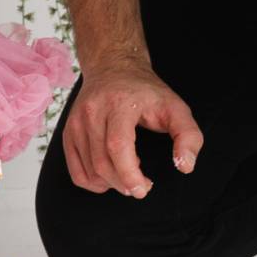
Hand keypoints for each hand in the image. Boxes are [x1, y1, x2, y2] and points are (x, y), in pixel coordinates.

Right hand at [63, 59, 202, 197]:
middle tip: (142, 185)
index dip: (129, 173)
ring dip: (111, 183)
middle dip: (124, 183)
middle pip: (102, 162)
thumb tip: (185, 166)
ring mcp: (76, 122)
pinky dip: (93, 182)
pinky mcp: (68, 132)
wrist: (112, 67)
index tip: (143, 189)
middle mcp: (92, 111)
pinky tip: (109, 175)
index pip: (117, 145)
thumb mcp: (175, 108)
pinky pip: (76, 171)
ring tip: (128, 173)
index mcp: (119, 103)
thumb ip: (189, 136)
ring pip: (90, 170)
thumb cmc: (146, 92)